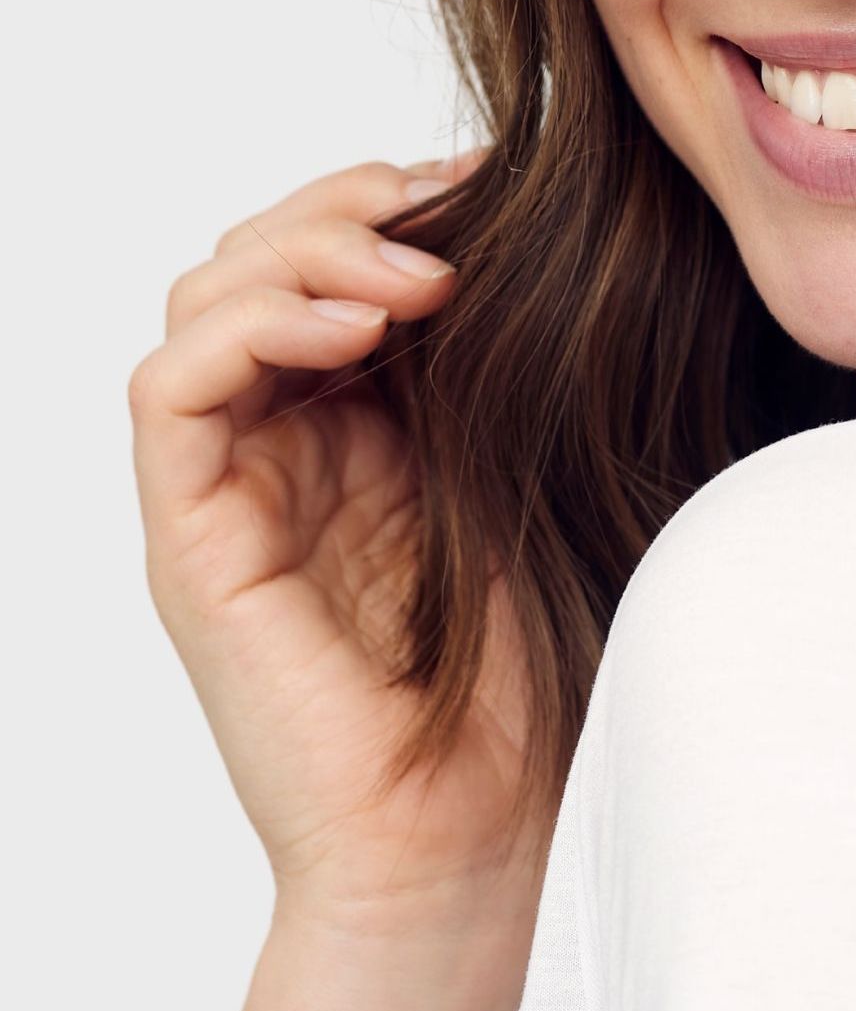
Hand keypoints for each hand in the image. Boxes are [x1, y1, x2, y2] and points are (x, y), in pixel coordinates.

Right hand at [130, 149, 545, 932]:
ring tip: (419, 273)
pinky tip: (358, 325)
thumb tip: (528, 227)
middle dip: (349, 205)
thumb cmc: (526, 668)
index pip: (333, 260)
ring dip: (306, 250)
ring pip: (207, 299)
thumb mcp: (530, 471)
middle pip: (260, 257)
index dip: (397, 200)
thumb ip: (500, 363)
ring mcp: (232, 488)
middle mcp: (285, 443)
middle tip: (453, 208)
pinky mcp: (193, 539)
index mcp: (366, 422)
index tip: (496, 180)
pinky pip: (171, 389)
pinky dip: (252, 326)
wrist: (477, 830)